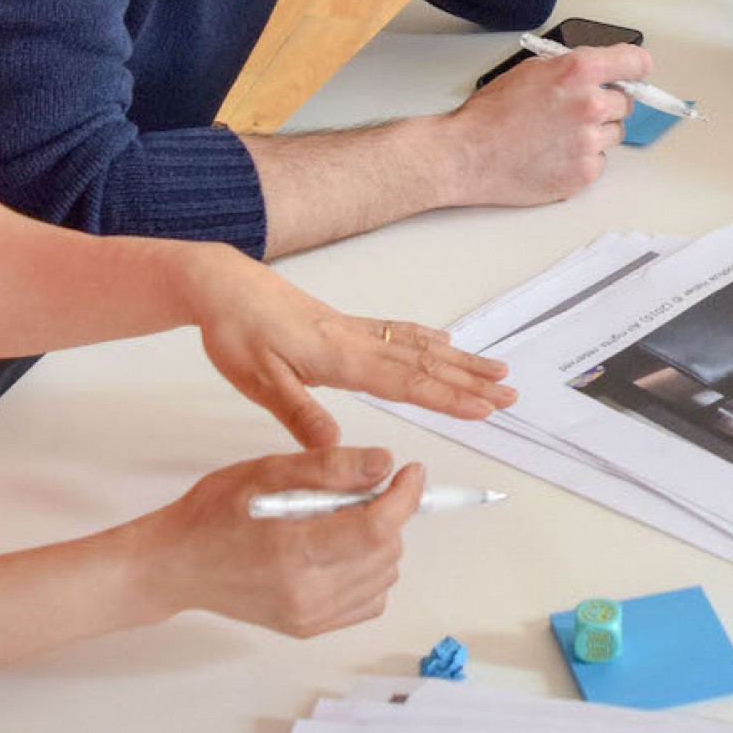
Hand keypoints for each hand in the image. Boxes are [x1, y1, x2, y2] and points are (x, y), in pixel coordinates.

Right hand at [137, 448, 420, 636]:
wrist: (177, 565)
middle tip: (353, 493)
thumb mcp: (266, 472)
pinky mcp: (309, 628)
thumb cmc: (213, 515)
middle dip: (385, 514)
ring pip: (384, 576)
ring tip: (336, 522)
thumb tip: (383, 464)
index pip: (377, 528)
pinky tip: (336, 551)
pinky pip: (368, 600)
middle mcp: (306, 592)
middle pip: (386, 551)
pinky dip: (367, 572)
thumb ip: (329, 468)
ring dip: (377, 543)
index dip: (405, 497)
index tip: (411, 473)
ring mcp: (309, 616)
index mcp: (293, 550)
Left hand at [185, 250, 514, 446]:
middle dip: (471, 382)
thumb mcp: (258, 380)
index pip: (406, 382)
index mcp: (340, 357)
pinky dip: (431, 340)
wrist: (222, 286)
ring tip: (497, 371)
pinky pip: (401, 333)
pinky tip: (445, 342)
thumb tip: (335, 446)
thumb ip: (299, 412)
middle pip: (426, 364)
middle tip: (511, 395)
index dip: (448, 398)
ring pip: (420, 347)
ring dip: (461, 361)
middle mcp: (357, 341)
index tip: (484, 409)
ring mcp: (356, 331)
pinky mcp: (346, 326)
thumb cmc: (236, 331)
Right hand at [443, 43, 653, 205]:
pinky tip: (555, 154)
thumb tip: (596, 71)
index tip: (635, 73)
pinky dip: (582, 159)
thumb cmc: (491, 114)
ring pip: (614, 133)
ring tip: (558, 135)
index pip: (635, 62)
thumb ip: (569, 67)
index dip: (635, 67)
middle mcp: (590, 105)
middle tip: (575, 111)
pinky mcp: (584, 172)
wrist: (468, 155)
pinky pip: (599, 160)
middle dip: (605, 104)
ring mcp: (589, 141)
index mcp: (579, 71)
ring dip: (595, 133)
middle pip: (625, 103)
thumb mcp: (530, 70)